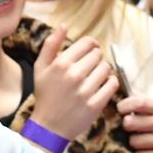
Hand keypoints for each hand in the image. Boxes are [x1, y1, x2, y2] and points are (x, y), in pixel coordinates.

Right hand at [31, 26, 117, 140]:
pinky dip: (110, 83)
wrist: (49, 127)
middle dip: (96, 59)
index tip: (91, 50)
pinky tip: (102, 86)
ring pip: (106, 68)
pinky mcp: (95, 104)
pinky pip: (112, 84)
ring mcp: (85, 91)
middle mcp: (73, 75)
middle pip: (98, 55)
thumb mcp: (40, 68)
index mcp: (61, 64)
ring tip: (95, 77)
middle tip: (90, 67)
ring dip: (103, 71)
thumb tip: (64, 25)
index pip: (88, 43)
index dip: (92, 45)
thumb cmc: (45, 95)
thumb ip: (50, 45)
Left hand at [118, 96, 152, 152]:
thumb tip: (118, 96)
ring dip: (133, 144)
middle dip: (126, 128)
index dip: (124, 106)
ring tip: (140, 144)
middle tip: (130, 130)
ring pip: (135, 141)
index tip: (119, 110)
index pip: (139, 102)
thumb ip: (143, 107)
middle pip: (132, 122)